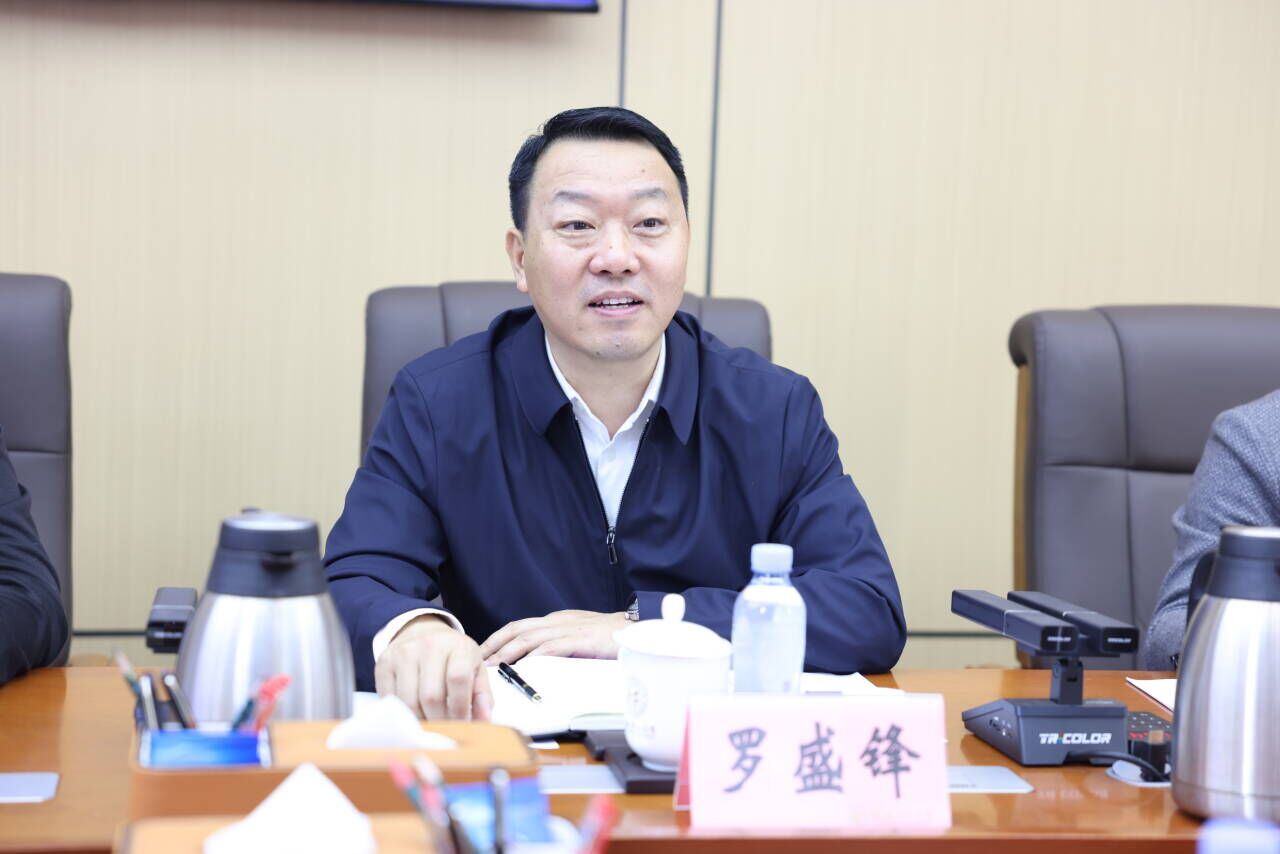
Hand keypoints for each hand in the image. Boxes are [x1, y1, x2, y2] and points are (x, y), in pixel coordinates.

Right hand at [376, 614, 492, 720]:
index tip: (462, 724)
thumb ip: (482, 695)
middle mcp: (429, 645)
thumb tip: (484, 721)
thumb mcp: (475, 668)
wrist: (423, 632)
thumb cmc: (454, 657)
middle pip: (431, 695)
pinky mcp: (384, 663)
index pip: (458, 679)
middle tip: (445, 729)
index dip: (460, 708)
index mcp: (458, 646)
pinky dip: (402, 713)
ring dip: (421, 720)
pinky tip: (413, 714)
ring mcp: (403, 653)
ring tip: (430, 724)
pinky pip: (390, 698)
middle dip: (440, 720)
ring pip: (409, 701)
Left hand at [478, 609, 627, 664]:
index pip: (519, 627)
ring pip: (528, 637)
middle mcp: (557, 621)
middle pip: (516, 629)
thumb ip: (560, 646)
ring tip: (491, 667)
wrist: (638, 628)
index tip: (483, 653)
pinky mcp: (580, 639)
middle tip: (477, 661)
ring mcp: (568, 628)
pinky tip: (522, 667)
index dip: (498, 639)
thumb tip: (538, 663)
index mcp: (556, 620)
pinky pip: (551, 647)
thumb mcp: (579, 638)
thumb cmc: (611, 637)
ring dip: (507, 653)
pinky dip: (533, 657)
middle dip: (494, 644)